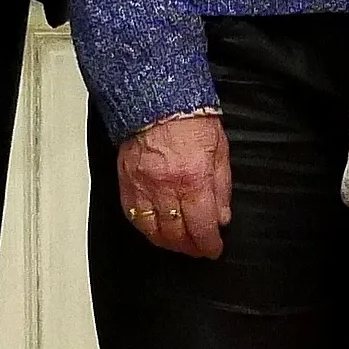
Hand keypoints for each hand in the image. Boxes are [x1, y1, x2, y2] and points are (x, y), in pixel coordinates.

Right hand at [117, 112, 231, 258]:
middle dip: (190, 247)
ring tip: (179, 244)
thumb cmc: (190, 120)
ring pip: (154, 231)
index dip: (209, 244)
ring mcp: (143, 187)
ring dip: (169, 243)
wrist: (157, 99)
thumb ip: (221, 188)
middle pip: (177, 234)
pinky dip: (146, 229)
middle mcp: (167, 188)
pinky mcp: (127, 183)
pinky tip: (156, 231)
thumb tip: (222, 217)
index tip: (213, 249)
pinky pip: (134, 217)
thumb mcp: (220, 152)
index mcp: (194, 179)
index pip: (202, 226)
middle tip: (198, 249)